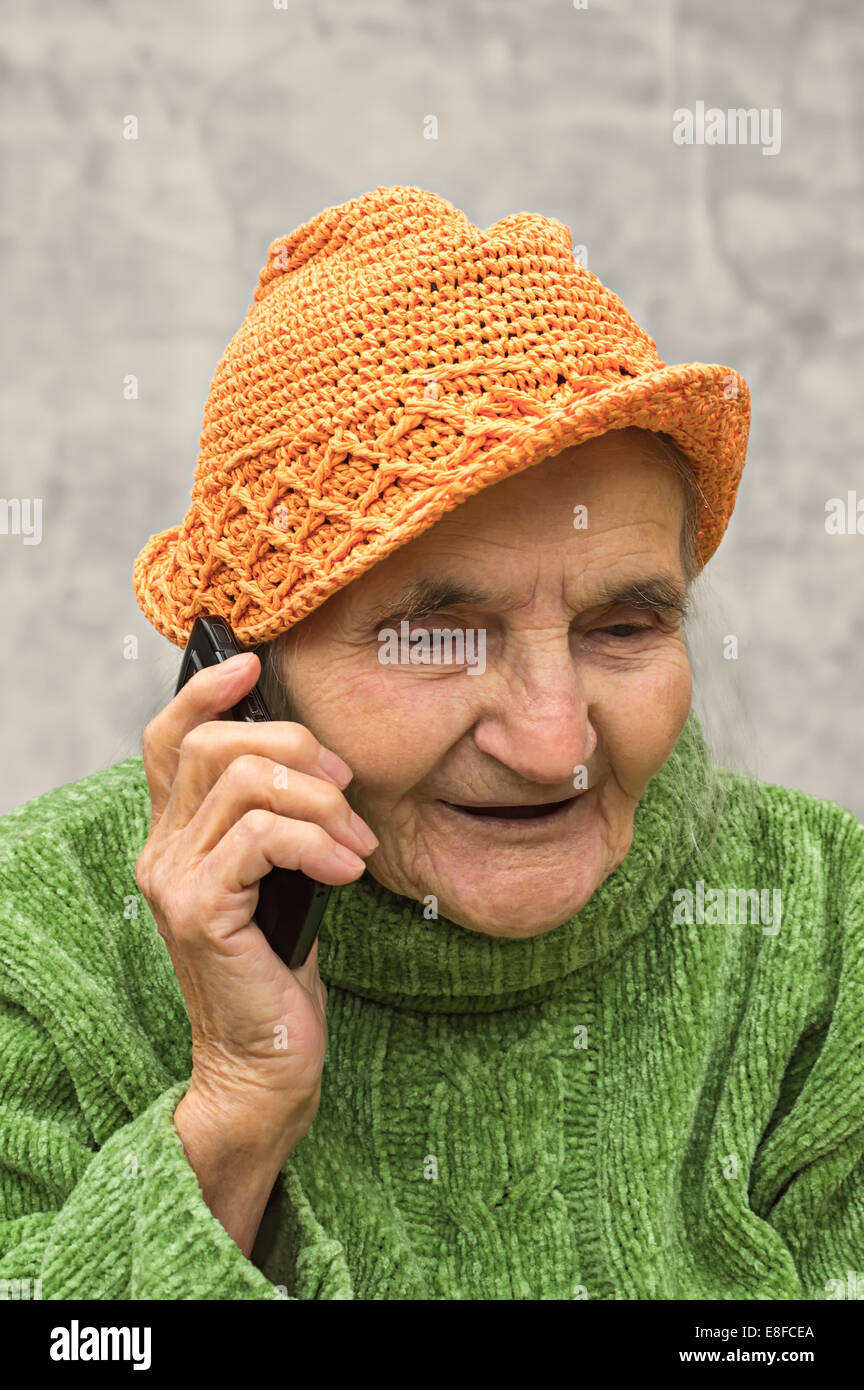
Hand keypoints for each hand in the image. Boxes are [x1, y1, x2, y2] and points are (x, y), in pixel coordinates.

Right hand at [135, 650, 377, 1160]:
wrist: (265, 1060)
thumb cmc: (278, 969)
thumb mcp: (279, 877)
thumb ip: (275, 820)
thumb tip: (317, 758)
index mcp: (177, 834)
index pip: (169, 738)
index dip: (207, 692)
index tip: (253, 664)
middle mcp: (161, 850)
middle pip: (217, 745)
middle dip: (296, 747)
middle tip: (346, 788)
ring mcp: (174, 879)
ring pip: (246, 783)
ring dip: (322, 803)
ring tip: (356, 845)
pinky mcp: (201, 910)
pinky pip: (265, 837)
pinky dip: (319, 844)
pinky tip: (345, 873)